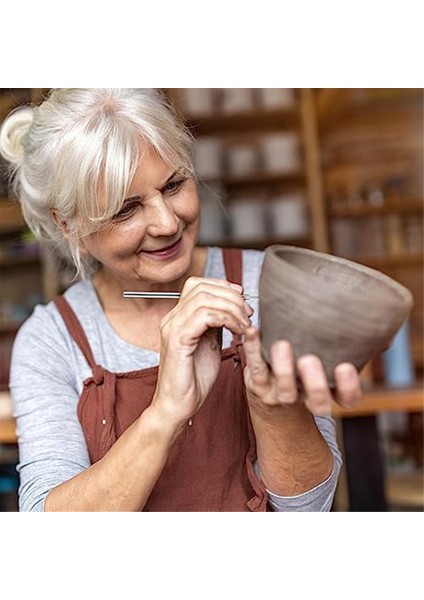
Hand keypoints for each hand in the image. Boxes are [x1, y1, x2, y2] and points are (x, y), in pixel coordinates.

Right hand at [152, 277, 252, 430]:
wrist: (177, 407)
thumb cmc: (193, 380)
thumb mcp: (209, 344)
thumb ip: (215, 324)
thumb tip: (231, 307)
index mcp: (177, 317)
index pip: (197, 284)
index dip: (223, 287)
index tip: (242, 302)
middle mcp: (171, 318)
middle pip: (202, 287)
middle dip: (231, 296)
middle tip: (248, 314)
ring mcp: (172, 328)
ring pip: (204, 299)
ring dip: (232, 308)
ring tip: (245, 325)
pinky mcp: (178, 341)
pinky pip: (204, 317)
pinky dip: (227, 319)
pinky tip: (238, 331)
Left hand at [243, 327, 361, 416]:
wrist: (269, 391)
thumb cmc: (307, 361)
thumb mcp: (331, 356)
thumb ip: (353, 344)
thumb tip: (379, 329)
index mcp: (330, 391)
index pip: (347, 399)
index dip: (348, 387)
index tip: (345, 366)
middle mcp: (307, 397)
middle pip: (316, 402)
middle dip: (314, 383)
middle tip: (309, 360)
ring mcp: (282, 394)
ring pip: (285, 390)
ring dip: (283, 368)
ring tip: (281, 345)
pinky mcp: (258, 384)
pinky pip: (255, 369)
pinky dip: (252, 349)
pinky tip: (253, 331)